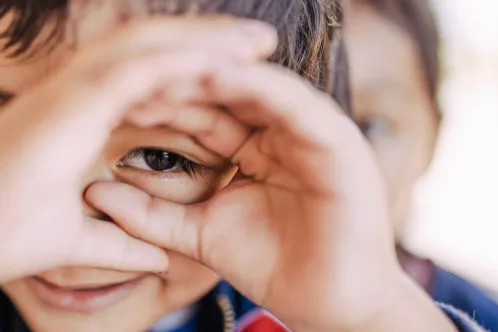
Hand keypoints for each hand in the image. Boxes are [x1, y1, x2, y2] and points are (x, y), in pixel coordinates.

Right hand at [0, 16, 275, 282]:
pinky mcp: (71, 103)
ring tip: (260, 41)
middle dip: (214, 42)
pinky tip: (226, 59)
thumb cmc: (2, 236)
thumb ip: (121, 241)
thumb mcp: (79, 241)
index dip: (199, 70)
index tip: (244, 76)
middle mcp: (82, 93)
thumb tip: (157, 258)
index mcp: (86, 115)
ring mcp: (75, 92)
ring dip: (209, 41)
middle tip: (263, 43)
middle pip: (160, 51)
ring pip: (153, 47)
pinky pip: (138, 69)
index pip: (154, 78)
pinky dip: (183, 60)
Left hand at [87, 61, 456, 331]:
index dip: (164, 106)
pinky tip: (216, 74)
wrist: (333, 306)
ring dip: (214, 74)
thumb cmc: (277, 267)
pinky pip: (293, 104)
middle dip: (184, 83)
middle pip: (229, 96)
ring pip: (259, 89)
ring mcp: (312, 132)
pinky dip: (257, 87)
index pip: (207, 116)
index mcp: (257, 151)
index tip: (119, 100)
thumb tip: (97, 193)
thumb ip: (153, 215)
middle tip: (137, 74)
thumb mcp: (202, 233)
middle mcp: (285, 134)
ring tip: (169, 64)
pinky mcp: (337, 139)